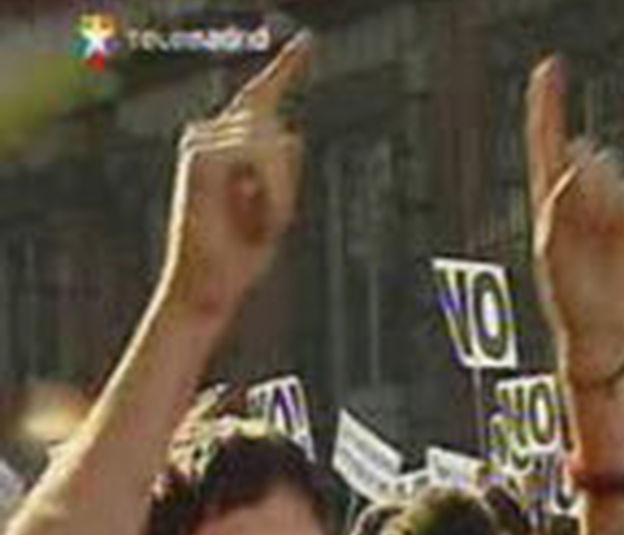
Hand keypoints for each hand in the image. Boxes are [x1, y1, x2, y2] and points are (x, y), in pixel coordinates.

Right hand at [159, 33, 310, 321]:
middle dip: (286, 184)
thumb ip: (281, 166)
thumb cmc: (239, 254)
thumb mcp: (275, 205)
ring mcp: (201, 142)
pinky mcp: (201, 155)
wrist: (208, 288)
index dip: (286, 68)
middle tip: (265, 223)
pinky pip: (263, 156)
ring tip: (256, 222)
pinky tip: (255, 215)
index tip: (308, 43)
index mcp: (225, 144)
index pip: (262, 96)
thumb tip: (290, 134)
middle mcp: (208, 135)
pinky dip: (272, 193)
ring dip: (279, 193)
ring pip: (276, 145)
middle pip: (282, 134)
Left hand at [527, 57, 623, 379]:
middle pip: (583, 158)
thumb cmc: (566, 296)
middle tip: (588, 224)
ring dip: (607, 202)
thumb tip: (567, 168)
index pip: (544, 143)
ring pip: (610, 173)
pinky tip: (620, 232)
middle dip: (589, 184)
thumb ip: (559, 209)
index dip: (546, 106)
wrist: (599, 327)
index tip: (548, 68)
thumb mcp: (554, 251)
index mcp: (547, 201)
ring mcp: (602, 207)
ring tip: (603, 236)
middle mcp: (574, 199)